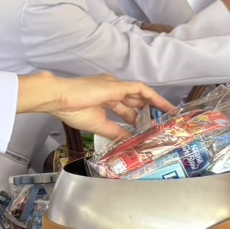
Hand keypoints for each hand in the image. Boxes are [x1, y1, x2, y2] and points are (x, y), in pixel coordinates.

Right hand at [17, 73, 173, 142]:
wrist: (59, 98)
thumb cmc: (72, 111)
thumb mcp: (98, 125)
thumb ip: (115, 132)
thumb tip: (128, 142)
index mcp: (104, 99)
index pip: (126, 109)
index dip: (137, 118)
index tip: (147, 127)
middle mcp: (112, 91)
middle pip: (135, 101)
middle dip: (149, 111)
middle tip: (163, 122)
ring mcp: (115, 87)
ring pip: (141, 94)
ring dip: (156, 103)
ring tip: (170, 113)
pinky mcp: (117, 86)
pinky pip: (141, 90)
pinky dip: (154, 97)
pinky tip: (164, 105)